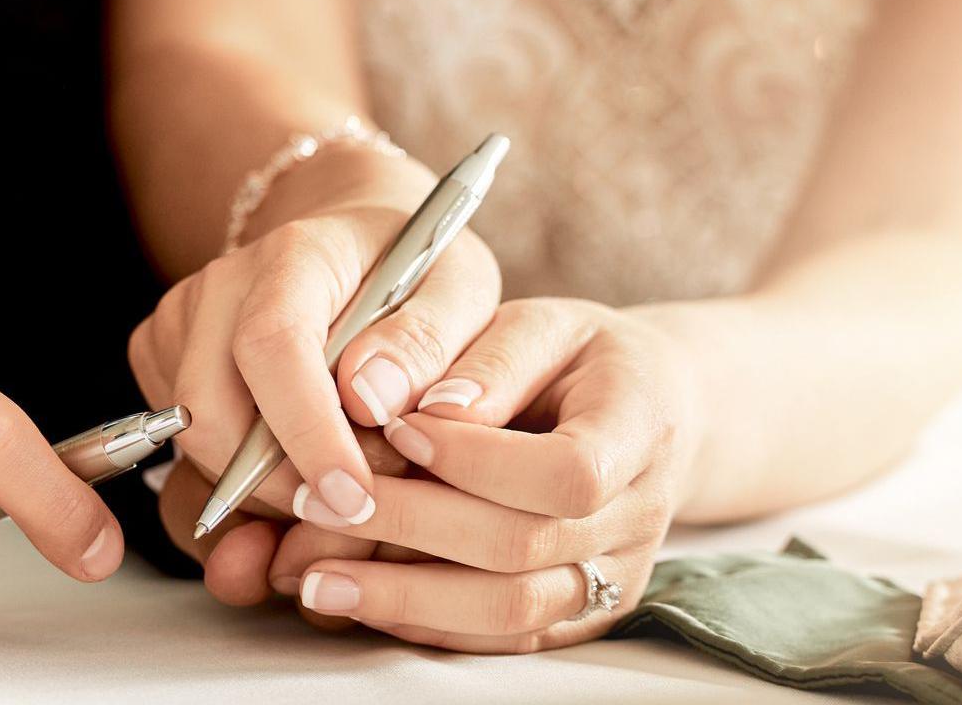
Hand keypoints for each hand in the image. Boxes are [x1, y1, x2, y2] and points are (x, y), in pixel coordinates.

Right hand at [128, 147, 500, 547]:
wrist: (357, 243)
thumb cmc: (415, 270)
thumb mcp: (462, 291)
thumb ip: (430, 343)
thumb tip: (376, 400)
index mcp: (296, 254)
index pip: (273, 346)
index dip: (307, 433)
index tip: (355, 497)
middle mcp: (222, 285)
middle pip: (211, 414)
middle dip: (281, 486)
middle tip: (360, 504)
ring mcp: (182, 323)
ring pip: (197, 446)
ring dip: (268, 490)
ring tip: (342, 474)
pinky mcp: (161, 359)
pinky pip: (189, 451)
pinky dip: (245, 481)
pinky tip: (302, 460)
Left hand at [261, 299, 706, 651]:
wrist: (648, 411)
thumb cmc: (578, 356)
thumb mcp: (543, 324)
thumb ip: (491, 361)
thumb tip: (426, 412)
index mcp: (641, 426)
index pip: (568, 471)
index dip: (476, 459)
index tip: (396, 428)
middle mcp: (638, 515)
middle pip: (524, 547)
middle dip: (409, 527)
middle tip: (314, 505)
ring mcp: (615, 575)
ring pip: (510, 609)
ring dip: (404, 597)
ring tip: (313, 577)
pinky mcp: (579, 613)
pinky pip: (503, 637)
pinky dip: (425, 622)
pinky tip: (356, 600)